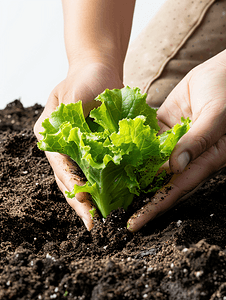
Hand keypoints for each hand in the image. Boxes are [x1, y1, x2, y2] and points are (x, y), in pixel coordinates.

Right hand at [34, 62, 122, 229]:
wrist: (97, 70)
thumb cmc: (84, 78)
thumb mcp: (74, 95)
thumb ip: (73, 123)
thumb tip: (82, 151)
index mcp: (50, 136)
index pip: (61, 168)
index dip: (74, 187)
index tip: (86, 206)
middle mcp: (60, 146)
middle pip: (68, 180)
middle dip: (81, 203)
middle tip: (94, 223)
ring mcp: (75, 150)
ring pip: (81, 180)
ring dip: (90, 199)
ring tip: (101, 219)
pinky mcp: (91, 149)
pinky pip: (95, 171)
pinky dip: (102, 186)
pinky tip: (111, 199)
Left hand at [127, 50, 225, 231]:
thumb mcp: (217, 115)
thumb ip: (198, 141)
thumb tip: (175, 166)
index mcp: (203, 160)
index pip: (175, 189)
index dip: (155, 207)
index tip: (134, 223)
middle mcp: (187, 155)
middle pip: (159, 180)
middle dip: (137, 196)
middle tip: (111, 209)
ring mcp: (174, 141)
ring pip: (150, 161)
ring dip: (130, 172)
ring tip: (106, 185)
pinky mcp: (164, 126)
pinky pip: (146, 139)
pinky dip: (131, 145)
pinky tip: (113, 152)